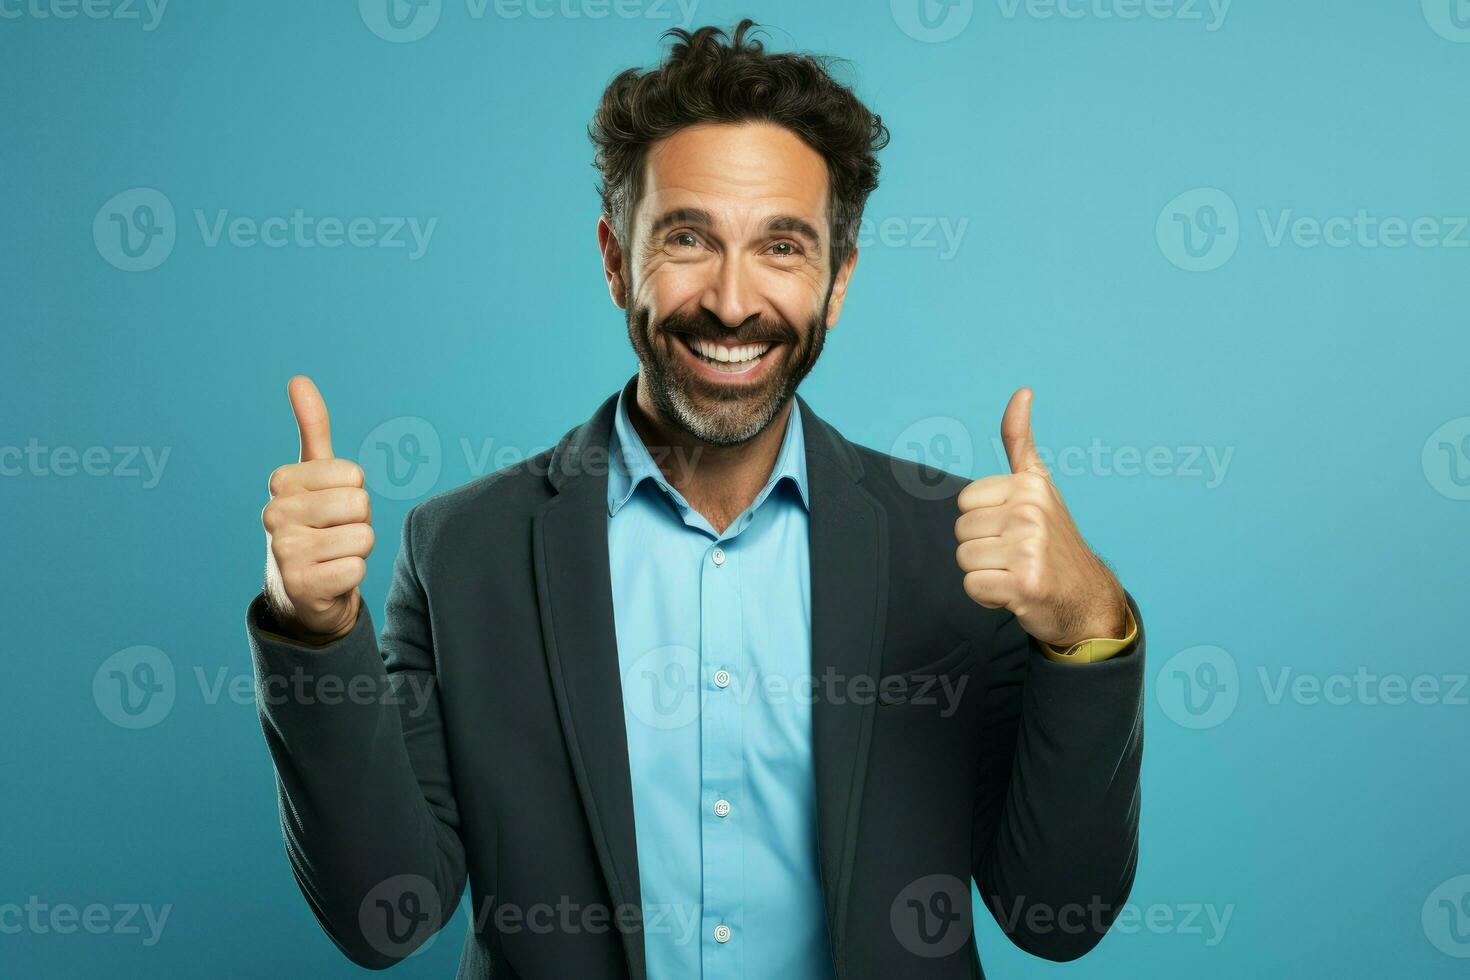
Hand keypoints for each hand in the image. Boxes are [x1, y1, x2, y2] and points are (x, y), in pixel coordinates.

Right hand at [260, 376, 372, 642]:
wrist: (301, 593)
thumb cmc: (315, 525)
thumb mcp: (313, 476)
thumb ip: (312, 429)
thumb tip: (299, 379)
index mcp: (281, 482)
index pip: (353, 474)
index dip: (353, 493)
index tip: (331, 508)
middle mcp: (274, 513)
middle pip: (359, 503)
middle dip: (358, 521)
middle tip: (334, 534)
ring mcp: (284, 551)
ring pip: (363, 536)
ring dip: (357, 549)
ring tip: (333, 554)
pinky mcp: (301, 585)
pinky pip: (358, 568)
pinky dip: (353, 575)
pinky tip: (330, 578)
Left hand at [954, 387, 1126, 648]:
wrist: (1086, 598)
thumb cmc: (1053, 542)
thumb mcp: (1039, 485)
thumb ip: (1020, 441)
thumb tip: (1022, 391)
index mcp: (1030, 485)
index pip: (965, 502)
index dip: (983, 520)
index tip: (1014, 528)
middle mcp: (1031, 512)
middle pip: (961, 531)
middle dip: (983, 548)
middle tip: (1016, 555)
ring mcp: (1029, 548)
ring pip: (964, 558)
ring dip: (985, 572)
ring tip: (1016, 571)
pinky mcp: (1024, 583)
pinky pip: (973, 586)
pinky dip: (988, 596)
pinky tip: (1015, 592)